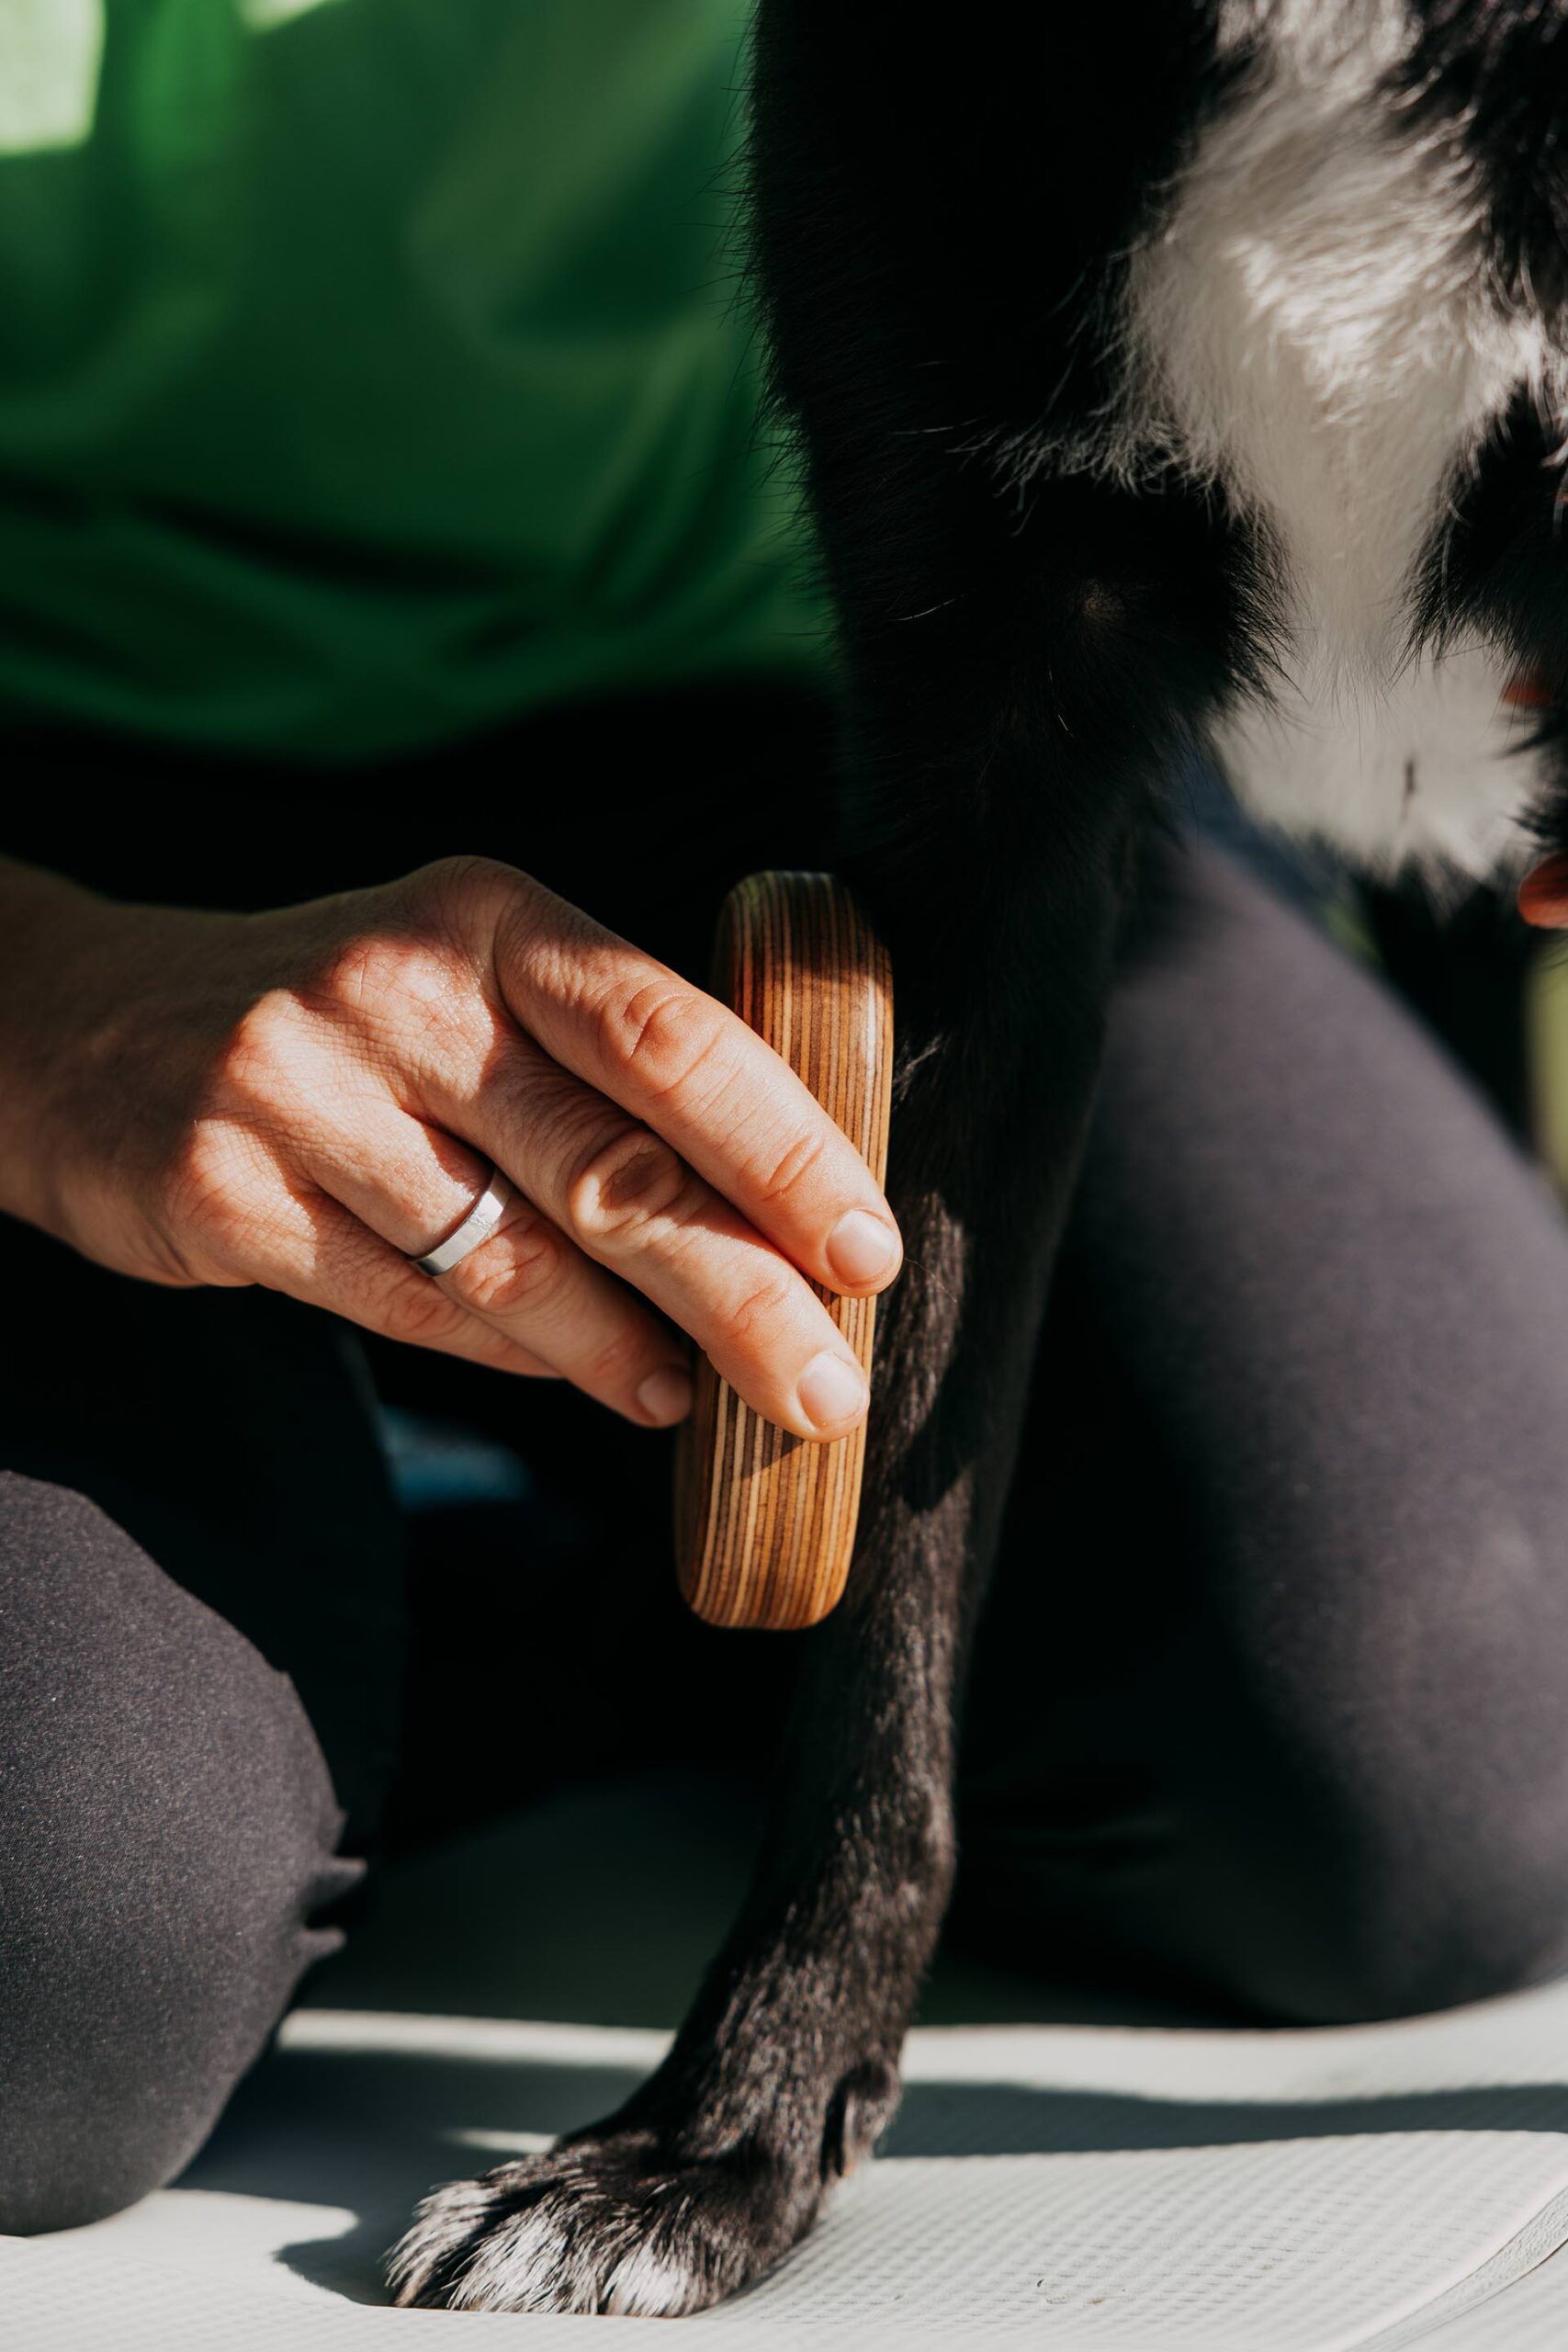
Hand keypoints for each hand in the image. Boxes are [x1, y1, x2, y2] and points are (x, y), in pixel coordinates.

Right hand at [2, 856, 900, 1436]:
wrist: (91, 1028)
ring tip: (715, 1398)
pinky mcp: (225, 1196)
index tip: (867, 1250)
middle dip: (741, 1292)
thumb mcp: (468, 973)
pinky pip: (416, 1307)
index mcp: (489, 918)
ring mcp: (299, 1094)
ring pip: (514, 1260)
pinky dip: (525, 1358)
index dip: (784, 1152)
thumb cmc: (348, 1016)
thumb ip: (599, 1059)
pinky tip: (603, 1382)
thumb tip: (781, 1205)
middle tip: (825, 1386)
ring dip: (636, 1350)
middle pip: (609, 1168)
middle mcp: (394, 993)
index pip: (669, 1036)